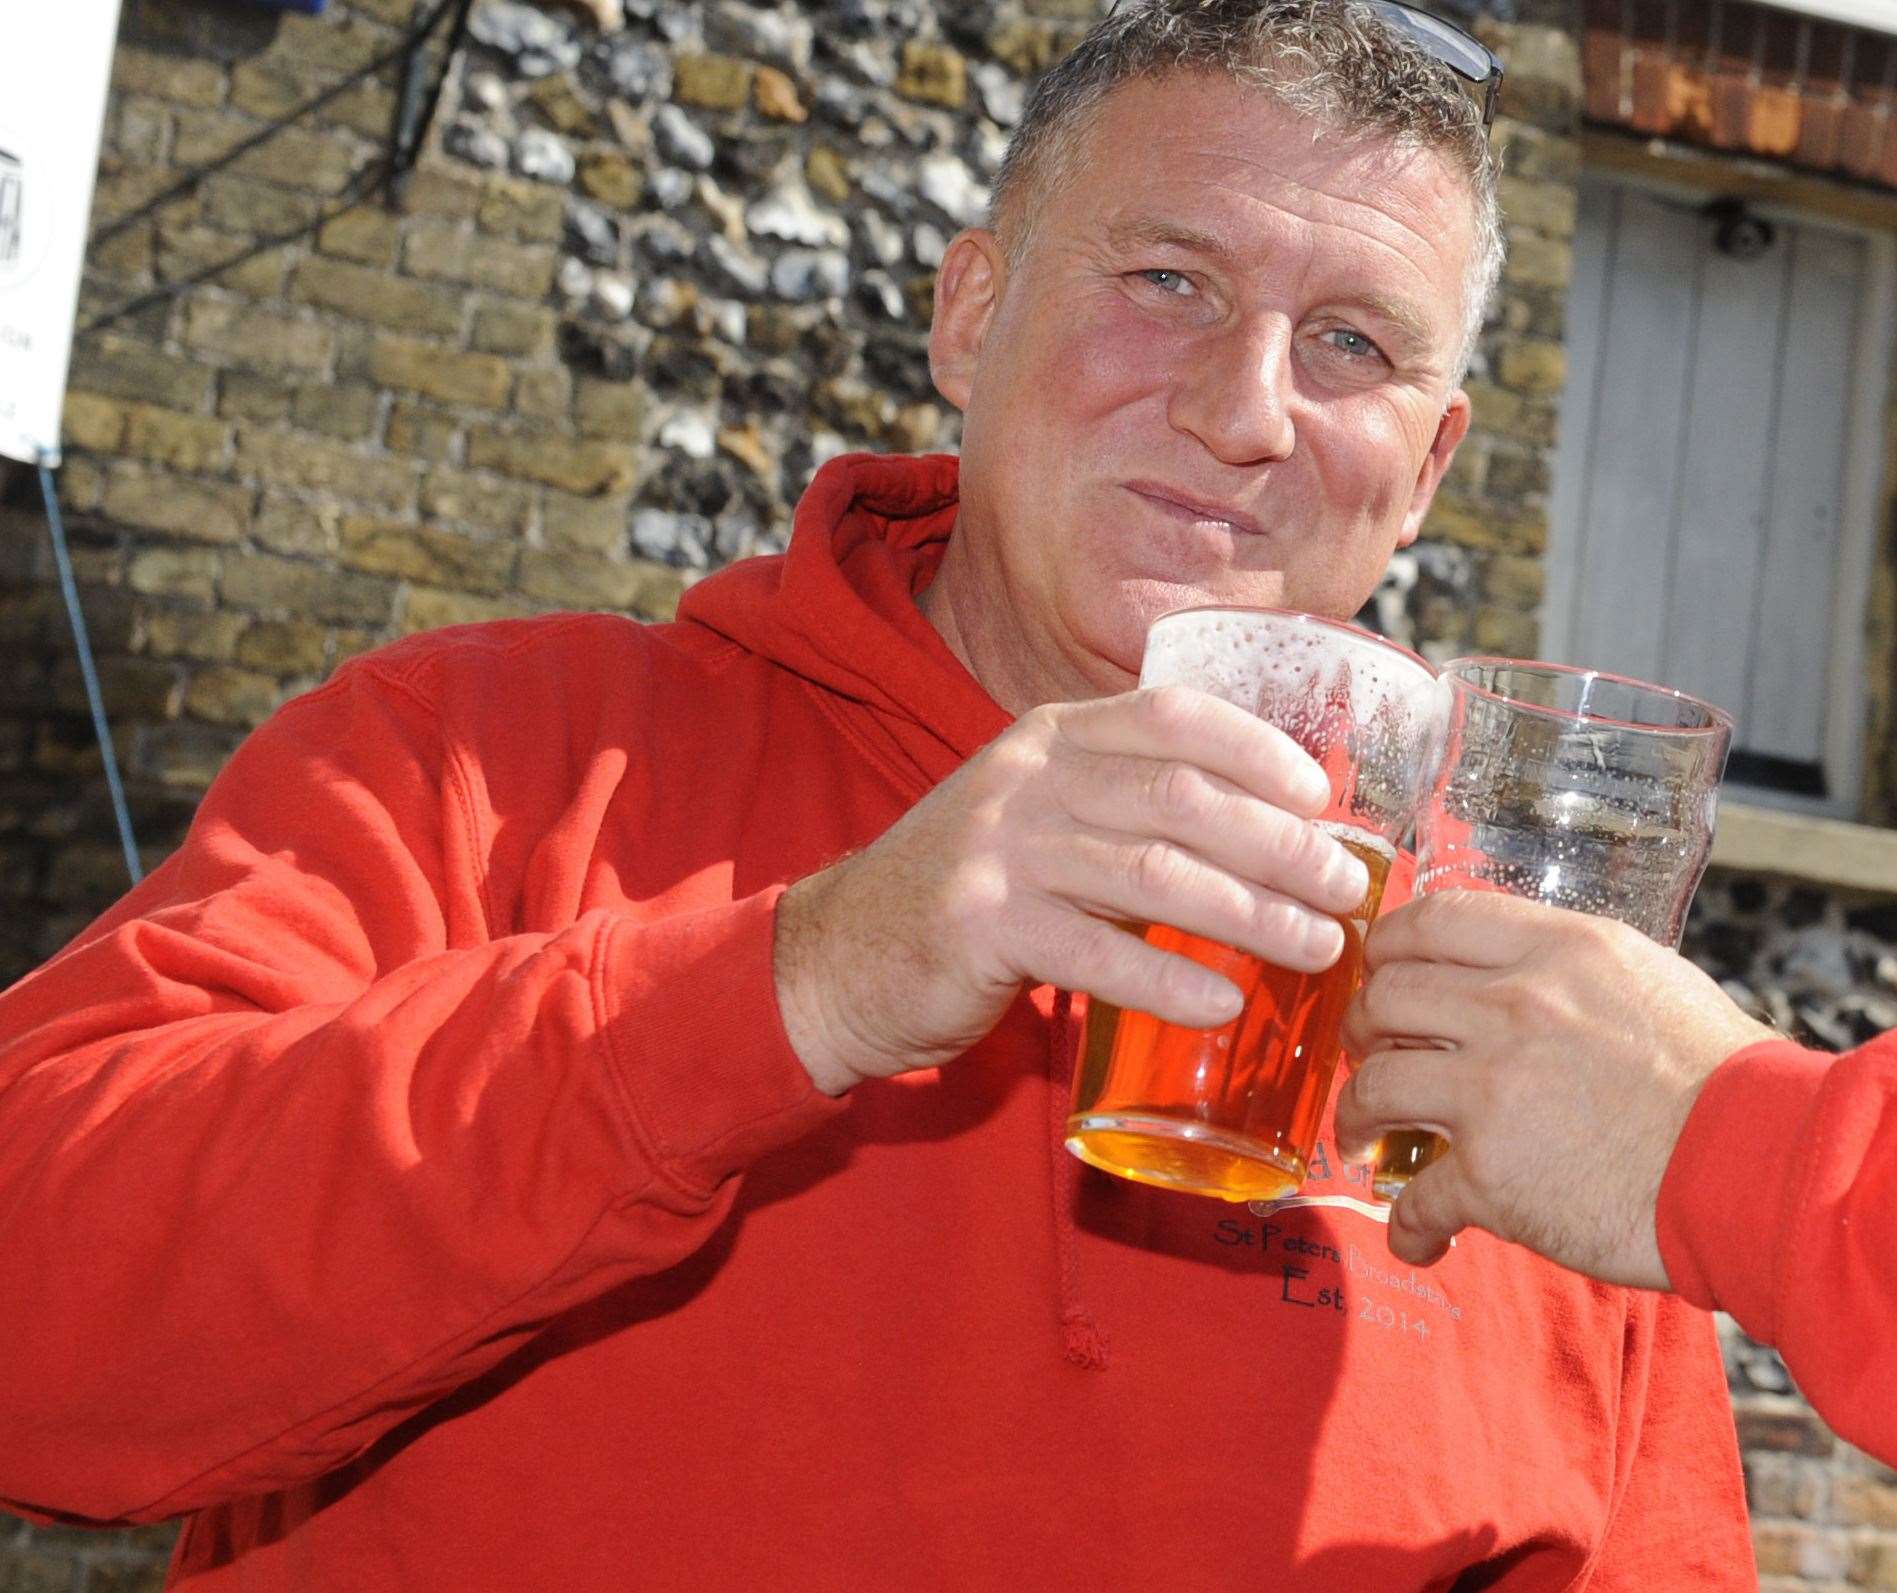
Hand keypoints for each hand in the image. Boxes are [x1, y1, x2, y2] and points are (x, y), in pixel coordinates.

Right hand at [774, 685, 1372, 1094]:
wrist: (838, 955)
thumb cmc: (969, 894)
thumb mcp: (1041, 821)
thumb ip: (1126, 814)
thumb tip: (1267, 841)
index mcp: (1051, 737)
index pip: (1172, 716)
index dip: (1259, 751)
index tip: (1321, 798)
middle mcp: (1028, 777)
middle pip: (1181, 797)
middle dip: (1280, 843)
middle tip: (1345, 890)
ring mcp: (999, 849)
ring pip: (1154, 873)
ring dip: (1251, 913)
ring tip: (1316, 949)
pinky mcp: (979, 927)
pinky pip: (1096, 954)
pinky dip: (1171, 981)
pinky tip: (1226, 1004)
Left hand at [1333, 892, 1776, 1288]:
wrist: (1757, 1166)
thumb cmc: (1719, 1078)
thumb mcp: (1645, 979)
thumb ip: (1567, 969)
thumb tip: (1513, 974)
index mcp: (1553, 951)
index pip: (1429, 922)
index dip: (1386, 949)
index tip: (1377, 973)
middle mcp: (1513, 1007)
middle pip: (1385, 998)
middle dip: (1361, 1029)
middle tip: (1368, 1053)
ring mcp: (1493, 1090)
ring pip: (1375, 1086)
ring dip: (1357, 1115)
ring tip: (1366, 1136)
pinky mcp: (1491, 1175)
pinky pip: (1416, 1196)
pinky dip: (1408, 1224)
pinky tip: (1418, 1236)